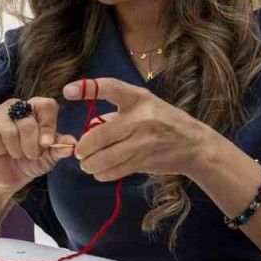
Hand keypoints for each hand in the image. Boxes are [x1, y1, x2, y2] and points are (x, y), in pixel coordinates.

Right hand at [0, 97, 75, 190]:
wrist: (7, 178)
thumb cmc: (29, 163)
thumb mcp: (48, 157)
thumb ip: (59, 147)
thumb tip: (72, 143)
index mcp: (35, 109)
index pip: (46, 105)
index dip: (48, 124)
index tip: (47, 144)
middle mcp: (16, 107)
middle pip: (28, 121)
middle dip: (31, 145)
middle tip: (30, 155)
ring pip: (9, 129)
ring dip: (15, 149)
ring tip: (15, 154)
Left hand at [62, 78, 212, 181]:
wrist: (193, 145)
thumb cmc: (162, 121)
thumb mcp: (144, 106)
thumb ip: (116, 113)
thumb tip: (88, 128)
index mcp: (138, 98)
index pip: (110, 88)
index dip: (88, 88)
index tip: (67, 91)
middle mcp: (140, 118)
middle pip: (99, 135)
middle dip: (83, 147)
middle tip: (78, 151)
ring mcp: (143, 142)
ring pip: (105, 157)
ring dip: (90, 164)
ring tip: (87, 164)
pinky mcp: (144, 161)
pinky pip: (115, 170)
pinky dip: (102, 173)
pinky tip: (100, 171)